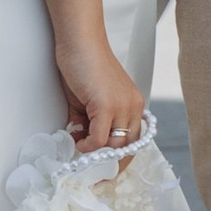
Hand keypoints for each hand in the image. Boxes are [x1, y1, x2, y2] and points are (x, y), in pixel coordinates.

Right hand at [55, 37, 149, 158]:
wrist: (79, 42)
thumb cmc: (83, 65)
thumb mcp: (90, 101)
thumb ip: (90, 122)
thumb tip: (82, 142)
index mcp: (134, 105)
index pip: (134, 142)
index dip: (119, 159)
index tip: (104, 168)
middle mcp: (134, 107)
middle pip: (127, 149)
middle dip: (110, 164)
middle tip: (91, 168)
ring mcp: (122, 106)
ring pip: (114, 147)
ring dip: (96, 155)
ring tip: (79, 147)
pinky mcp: (107, 105)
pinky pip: (99, 140)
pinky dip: (87, 145)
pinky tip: (76, 139)